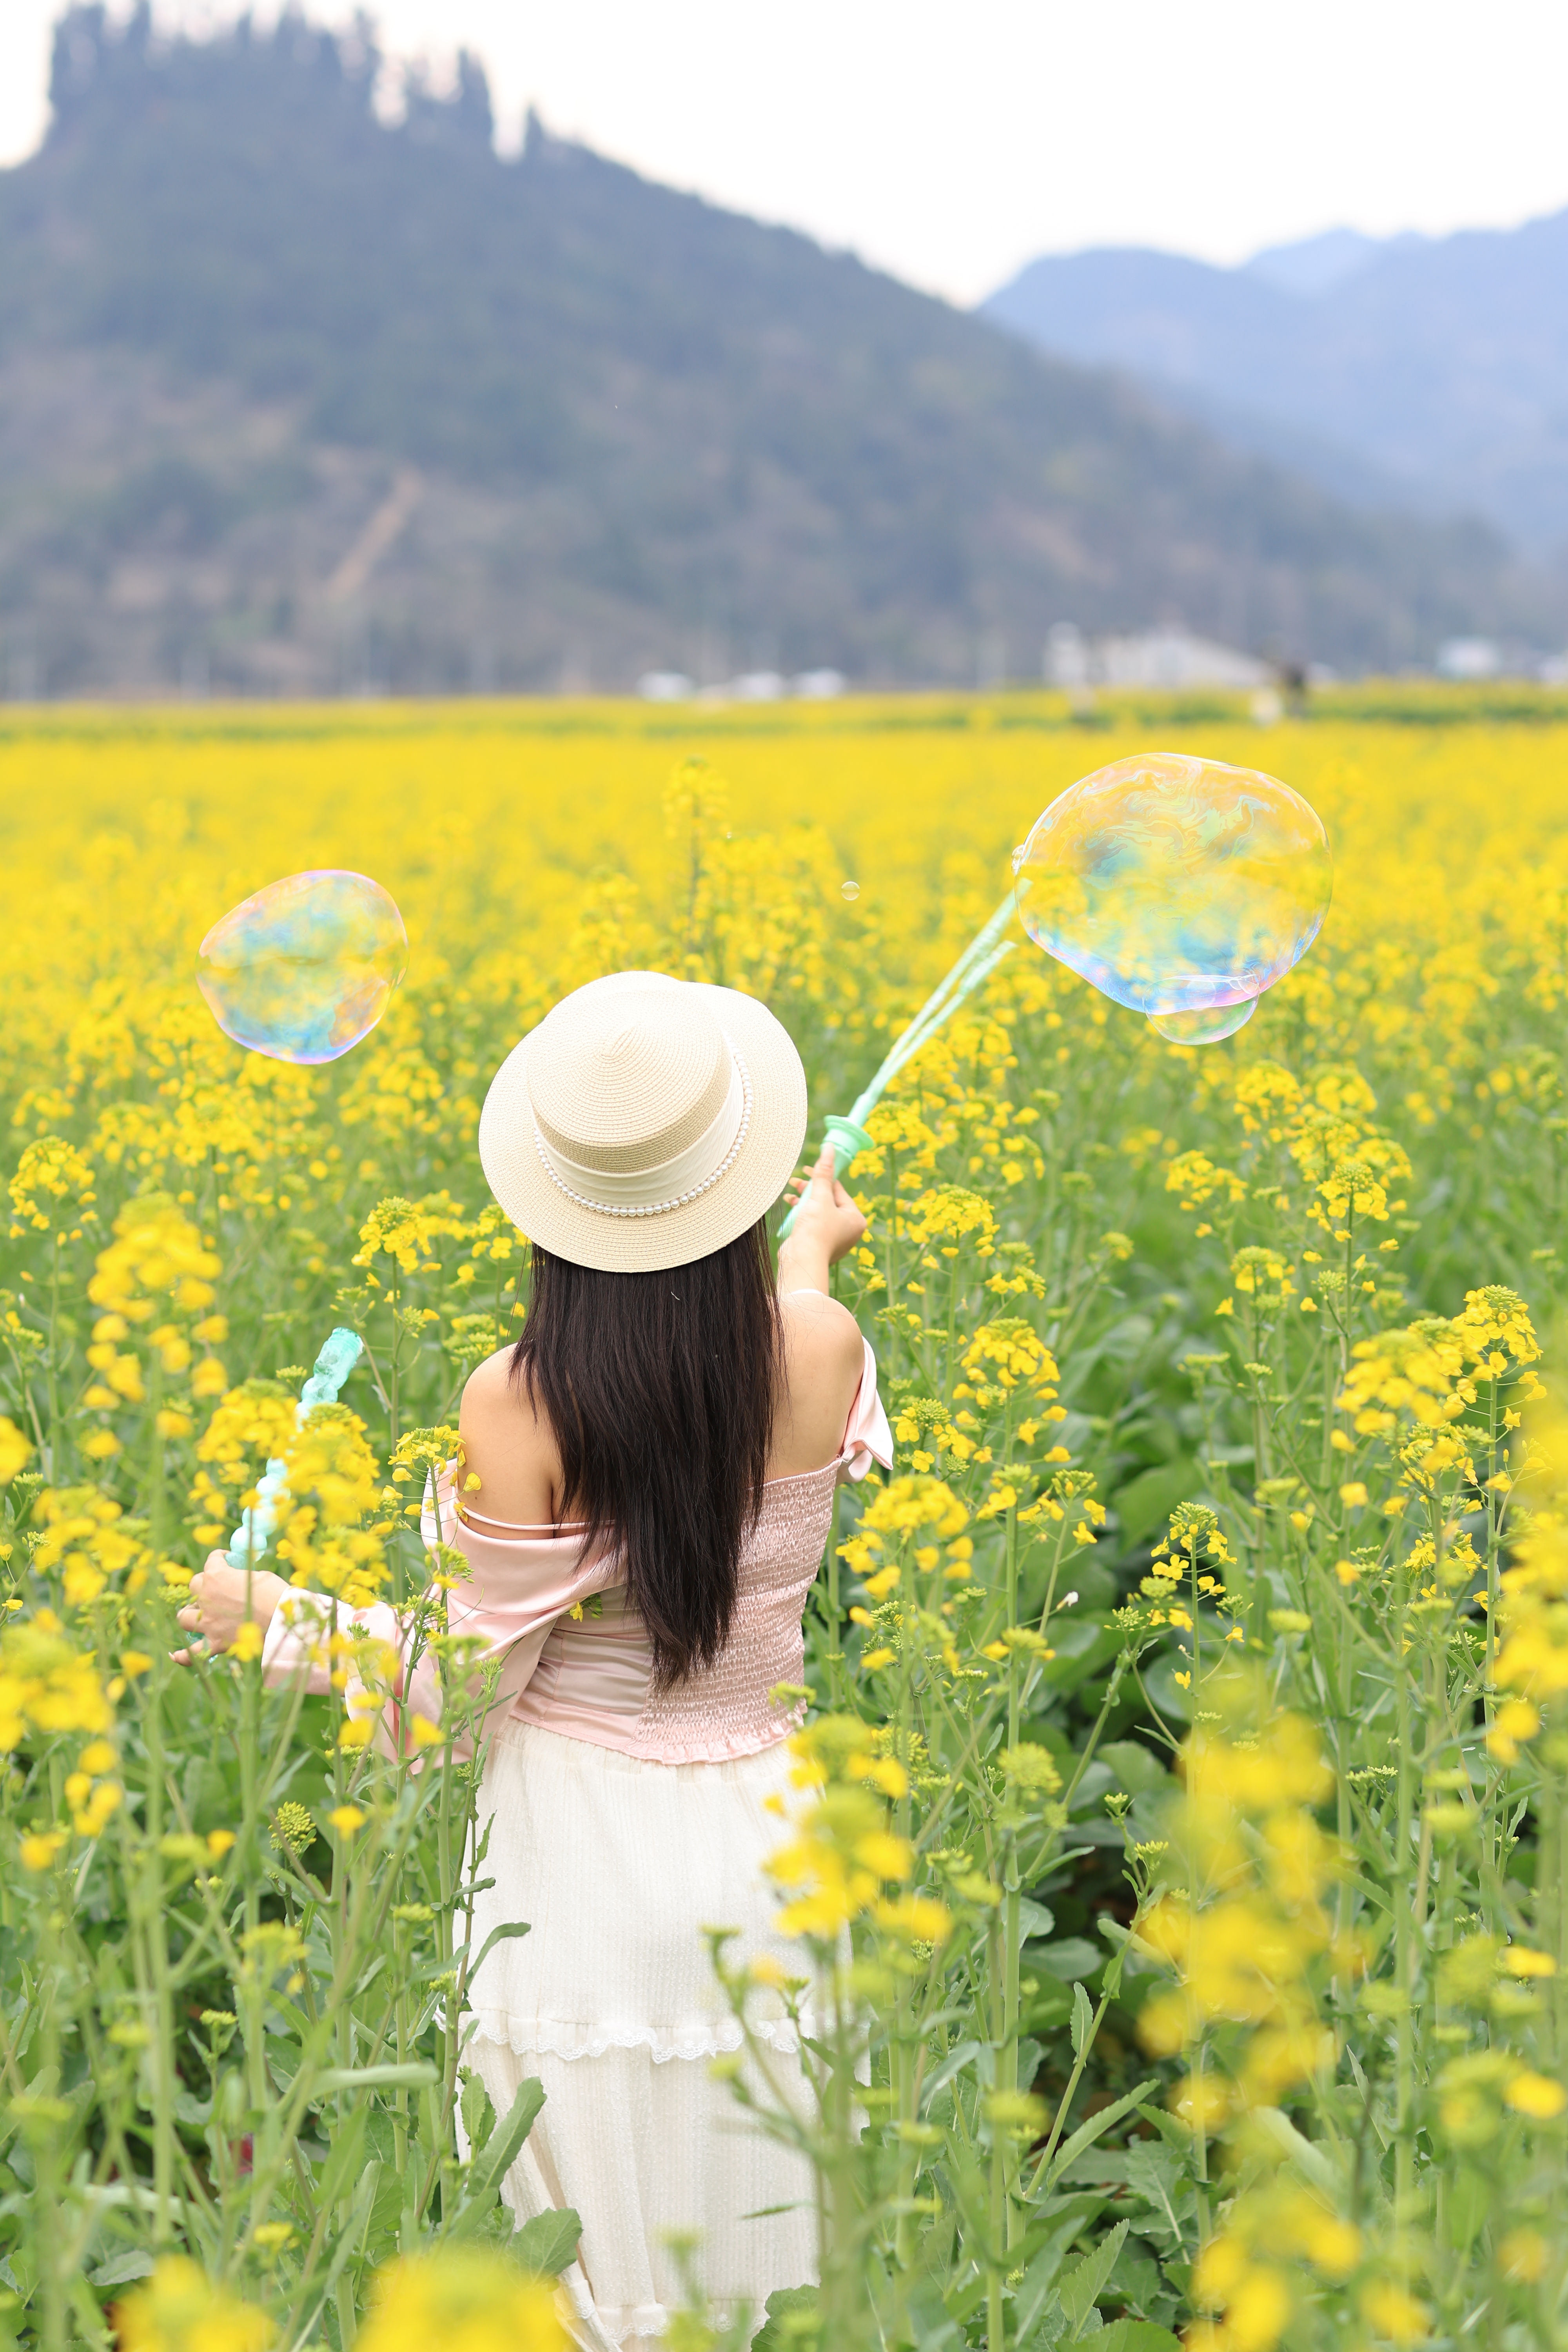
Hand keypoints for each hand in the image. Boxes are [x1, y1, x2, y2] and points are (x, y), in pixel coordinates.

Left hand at [173, 1555, 288, 1663]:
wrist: (282, 1621)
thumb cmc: (276, 1594)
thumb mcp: (259, 1576)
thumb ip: (241, 1577)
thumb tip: (238, 1579)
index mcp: (217, 1575)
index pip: (212, 1560)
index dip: (219, 1558)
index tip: (226, 1559)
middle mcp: (206, 1597)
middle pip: (194, 1586)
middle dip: (203, 1586)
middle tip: (215, 1589)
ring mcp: (208, 1621)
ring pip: (184, 1616)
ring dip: (189, 1614)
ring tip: (196, 1615)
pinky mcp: (214, 1642)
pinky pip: (191, 1652)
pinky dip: (183, 1655)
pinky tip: (177, 1654)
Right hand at [780, 1140, 867, 1273]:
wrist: (802, 1261)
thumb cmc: (816, 1231)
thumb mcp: (820, 1197)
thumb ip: (823, 1173)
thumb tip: (830, 1148)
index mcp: (856, 1218)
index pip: (839, 1190)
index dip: (824, 1176)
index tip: (808, 1167)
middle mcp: (848, 1229)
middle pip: (828, 1199)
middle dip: (810, 1188)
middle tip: (796, 1180)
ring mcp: (833, 1237)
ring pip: (818, 1210)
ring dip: (803, 1199)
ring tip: (790, 1190)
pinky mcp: (818, 1242)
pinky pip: (811, 1221)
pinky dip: (801, 1212)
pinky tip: (788, 1203)